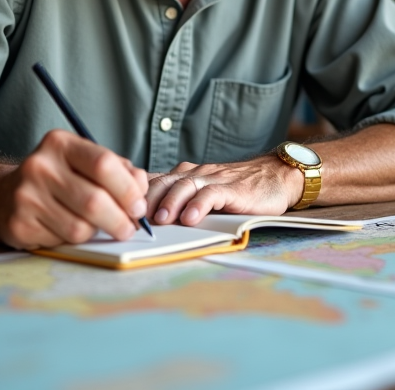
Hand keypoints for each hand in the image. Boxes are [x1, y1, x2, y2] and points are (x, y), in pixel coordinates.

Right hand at [0, 129, 148, 249]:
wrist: (2, 196)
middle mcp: (39, 166)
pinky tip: (67, 228)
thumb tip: (141, 188)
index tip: (138, 206)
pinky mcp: (19, 224)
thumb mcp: (84, 162)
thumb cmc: (57, 178)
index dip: (128, 189)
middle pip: (94, 201)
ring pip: (80, 227)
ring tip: (96, 226)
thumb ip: (118, 170)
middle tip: (129, 227)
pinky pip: (62, 241)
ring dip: (96, 232)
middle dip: (120, 220)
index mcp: (60, 143)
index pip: (103, 164)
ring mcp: (26, 196)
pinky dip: (74, 240)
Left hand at [146, 155, 303, 225]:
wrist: (276, 176)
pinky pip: (212, 194)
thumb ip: (178, 199)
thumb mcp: (202, 191)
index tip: (119, 211)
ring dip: (170, 202)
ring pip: (185, 186)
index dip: (134, 195)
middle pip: (163, 182)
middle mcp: (195, 174)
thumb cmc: (237, 188)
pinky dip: (199, 205)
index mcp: (184, 175)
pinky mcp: (233, 188)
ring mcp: (214, 179)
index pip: (153, 181)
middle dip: (146, 200)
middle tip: (132, 218)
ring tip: (159, 219)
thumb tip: (146, 219)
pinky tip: (190, 218)